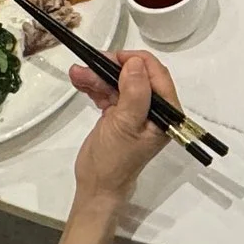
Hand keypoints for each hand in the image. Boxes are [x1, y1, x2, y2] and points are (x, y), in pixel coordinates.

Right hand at [69, 49, 179, 204]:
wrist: (96, 186)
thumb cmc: (114, 160)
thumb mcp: (126, 125)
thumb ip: (134, 93)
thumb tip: (136, 63)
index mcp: (166, 113)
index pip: (157, 75)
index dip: (137, 61)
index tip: (115, 57)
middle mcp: (155, 110)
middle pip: (136, 76)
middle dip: (112, 68)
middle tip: (91, 63)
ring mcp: (135, 112)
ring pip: (119, 82)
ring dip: (98, 76)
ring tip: (77, 73)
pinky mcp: (119, 114)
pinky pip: (109, 92)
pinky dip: (95, 86)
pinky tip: (80, 81)